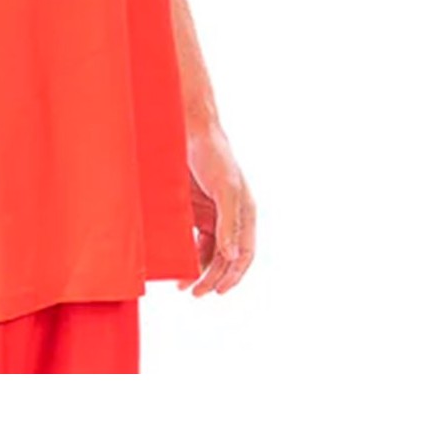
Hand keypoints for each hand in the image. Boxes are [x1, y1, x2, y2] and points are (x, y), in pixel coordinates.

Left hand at [178, 126, 255, 295]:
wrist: (192, 131)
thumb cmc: (215, 155)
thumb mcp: (226, 188)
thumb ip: (229, 222)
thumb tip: (233, 256)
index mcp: (246, 214)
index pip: (244, 254)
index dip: (233, 275)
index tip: (218, 291)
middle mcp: (231, 217)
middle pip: (225, 257)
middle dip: (212, 277)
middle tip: (196, 293)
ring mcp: (212, 213)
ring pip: (208, 250)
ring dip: (199, 268)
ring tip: (184, 285)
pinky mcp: (194, 208)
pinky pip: (193, 236)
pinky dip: (188, 251)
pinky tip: (179, 261)